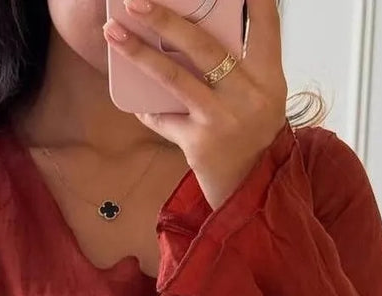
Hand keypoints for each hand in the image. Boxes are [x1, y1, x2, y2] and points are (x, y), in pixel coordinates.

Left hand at [103, 0, 287, 210]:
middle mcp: (249, 96)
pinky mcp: (199, 143)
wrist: (251, 190)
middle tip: (135, 1)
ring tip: (113, 33)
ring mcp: (222, 120)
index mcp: (269, 78)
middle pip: (204, 46)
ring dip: (139, 54)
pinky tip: (133, 101)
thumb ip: (238, 67)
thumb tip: (189, 30)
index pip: (266, 26)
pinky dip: (147, 109)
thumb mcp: (260, 98)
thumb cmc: (251, 135)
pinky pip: (164, 118)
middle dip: (166, 19)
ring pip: (175, 78)